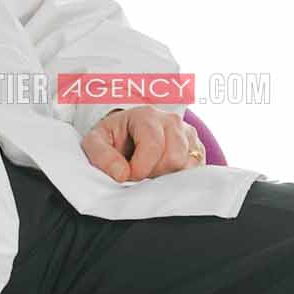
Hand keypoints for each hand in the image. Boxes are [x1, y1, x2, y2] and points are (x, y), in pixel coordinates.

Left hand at [80, 106, 203, 183]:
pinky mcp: (198, 149)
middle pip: (174, 157)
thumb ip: (101, 156)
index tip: (127, 174)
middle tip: (138, 172)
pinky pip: (196, 171)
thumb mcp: (96, 142)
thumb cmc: (114, 138)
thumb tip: (121, 174)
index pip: (153, 145)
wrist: (128, 132)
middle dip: (153, 173)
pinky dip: (178, 178)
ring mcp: (188, 134)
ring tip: (151, 171)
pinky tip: (163, 172)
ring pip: (187, 166)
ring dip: (166, 176)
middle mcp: (172, 121)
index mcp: (146, 115)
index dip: (140, 168)